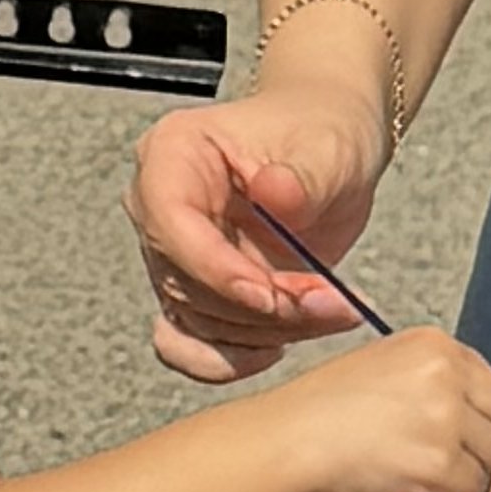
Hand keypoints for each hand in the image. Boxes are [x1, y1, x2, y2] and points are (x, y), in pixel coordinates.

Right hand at [128, 91, 392, 381]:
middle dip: (262, 306)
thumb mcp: (327, 147)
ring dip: (268, 331)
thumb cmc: (320, 133)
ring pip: (198, 321)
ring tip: (332, 308)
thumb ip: (301, 175)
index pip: (169, 220)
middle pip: (186, 281)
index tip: (271, 292)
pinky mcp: (192, 293)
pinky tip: (281, 343)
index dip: (215, 267)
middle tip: (330, 301)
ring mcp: (172, 255)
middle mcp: (158, 206)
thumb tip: (274, 194)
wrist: (328, 152)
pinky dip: (234, 358)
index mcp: (174, 153)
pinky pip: (191, 347)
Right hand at [256, 325, 490, 491]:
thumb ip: (438, 375)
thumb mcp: (386, 363)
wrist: (289, 438)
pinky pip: (473, 488)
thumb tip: (482, 407)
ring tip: (422, 469)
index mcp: (436, 344)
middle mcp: (447, 373)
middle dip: (482, 445)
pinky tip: (418, 484)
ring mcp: (445, 417)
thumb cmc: (326, 408)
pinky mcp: (439, 461)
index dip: (481, 417)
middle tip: (447, 458)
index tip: (464, 434)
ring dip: (467, 471)